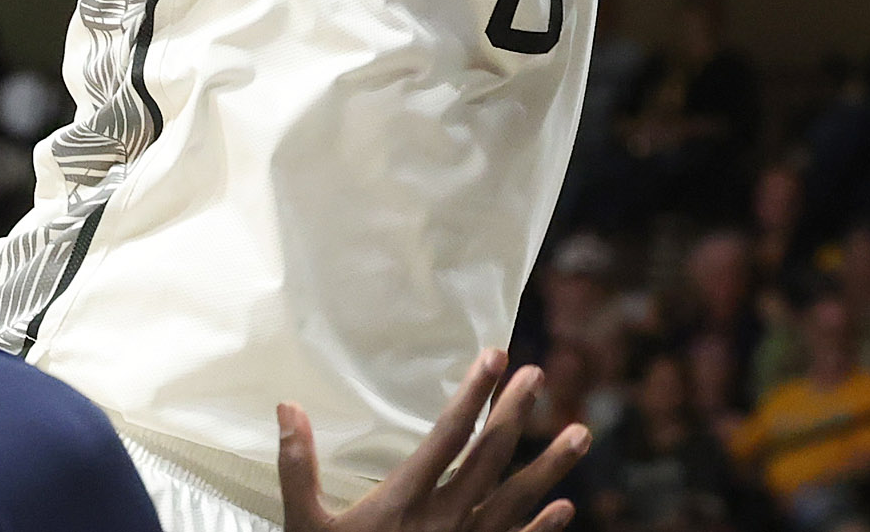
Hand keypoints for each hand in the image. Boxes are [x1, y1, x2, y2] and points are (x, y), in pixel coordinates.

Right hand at [278, 351, 587, 531]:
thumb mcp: (303, 525)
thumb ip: (298, 466)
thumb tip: (288, 406)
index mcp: (402, 502)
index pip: (447, 436)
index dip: (472, 394)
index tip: (495, 356)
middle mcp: (440, 520)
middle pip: (488, 459)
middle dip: (514, 414)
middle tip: (538, 373)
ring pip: (513, 501)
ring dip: (550, 467)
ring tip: (582, 433)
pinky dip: (541, 530)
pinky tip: (565, 507)